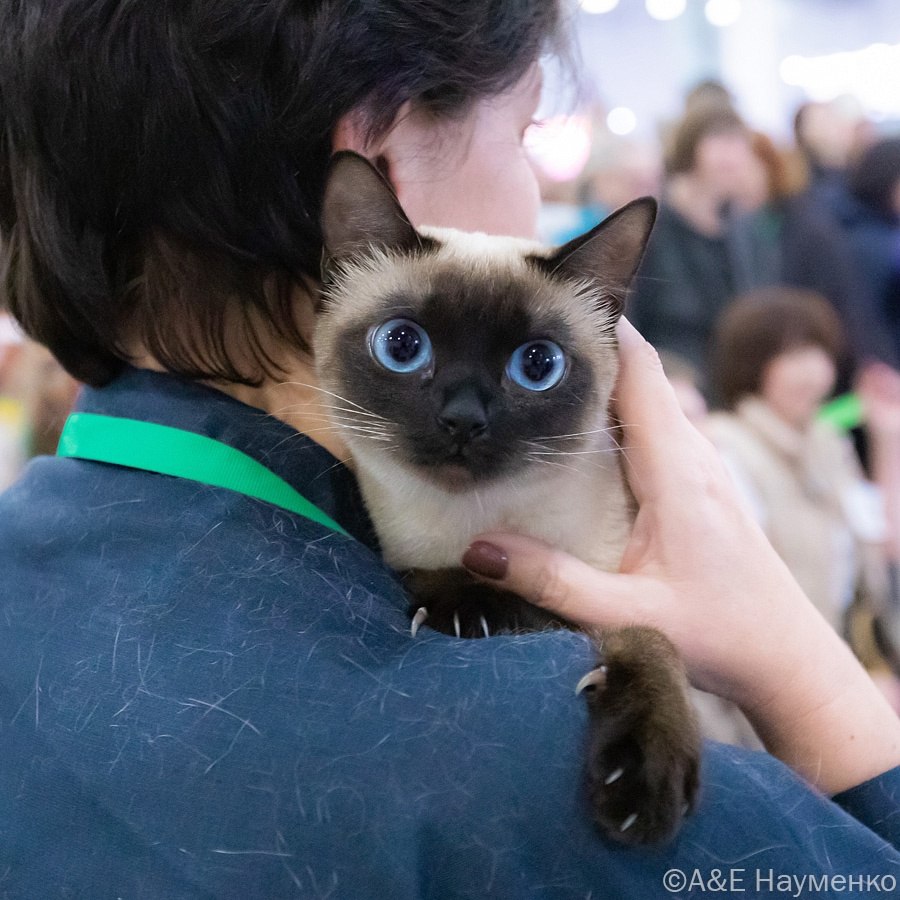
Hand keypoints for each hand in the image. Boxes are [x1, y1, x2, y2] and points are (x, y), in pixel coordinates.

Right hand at [462, 318, 899, 792]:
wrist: (785, 657)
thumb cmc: (722, 635)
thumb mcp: (629, 616)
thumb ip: (553, 582)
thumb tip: (478, 550)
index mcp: (677, 469)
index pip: (639, 369)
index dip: (597, 328)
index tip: (542, 307)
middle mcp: (691, 454)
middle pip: (635, 374)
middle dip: (581, 350)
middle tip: (514, 342)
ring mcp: (696, 465)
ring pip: (641, 399)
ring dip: (592, 383)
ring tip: (529, 378)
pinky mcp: (693, 483)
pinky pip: (647, 428)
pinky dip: (608, 415)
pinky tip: (567, 437)